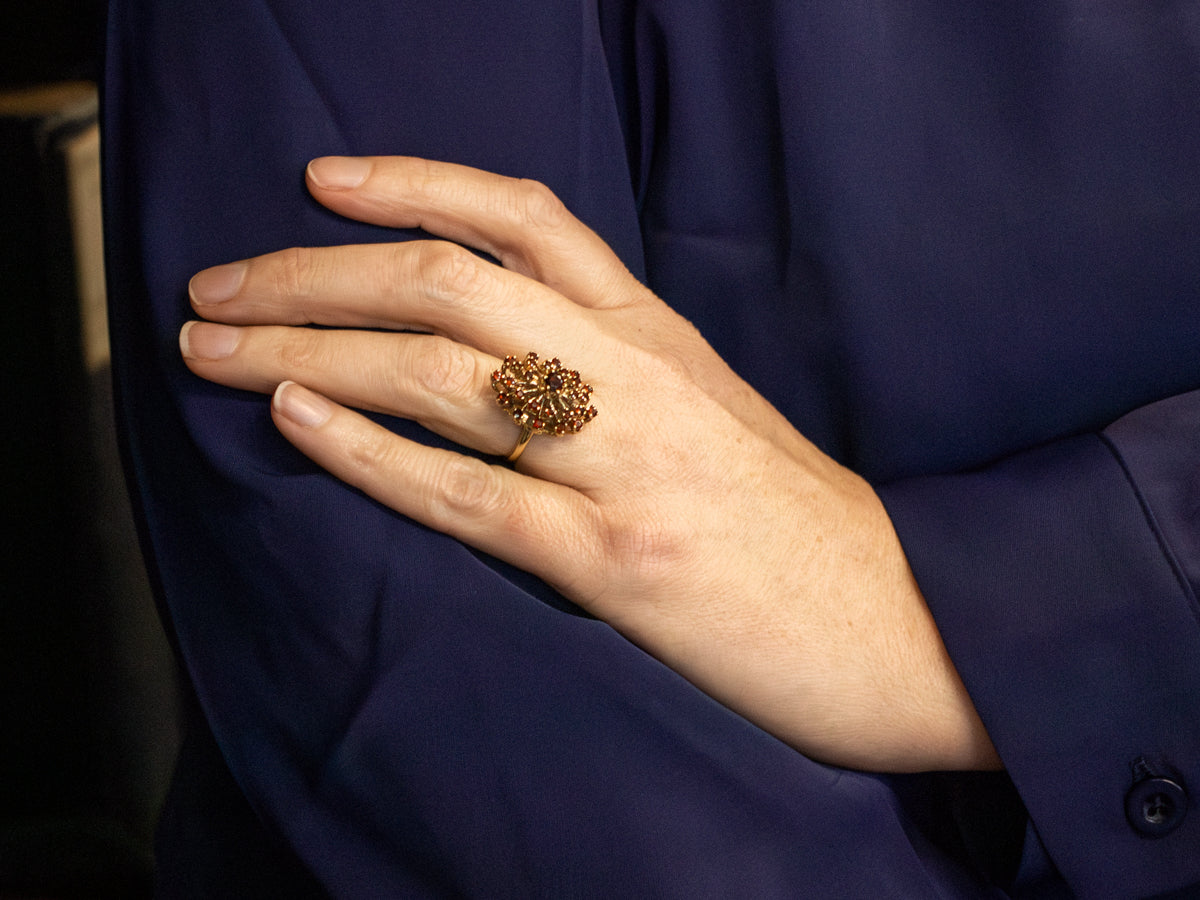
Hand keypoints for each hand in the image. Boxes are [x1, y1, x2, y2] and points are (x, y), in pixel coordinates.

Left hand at [180, 156, 998, 771]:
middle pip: (452, 282)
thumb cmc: (794, 522)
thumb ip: (616, 368)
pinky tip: (293, 423)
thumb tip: (498, 353)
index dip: (415, 182)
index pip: (527, 217)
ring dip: (306, 353)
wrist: (901, 623)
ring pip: (440, 377)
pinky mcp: (614, 566)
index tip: (321, 180)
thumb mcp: (710, 410)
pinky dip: (366, 453)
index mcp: (660, 336)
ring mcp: (626, 468)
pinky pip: (466, 495)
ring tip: (214, 348)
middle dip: (315, 272)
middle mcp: (637, 378)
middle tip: (218, 284)